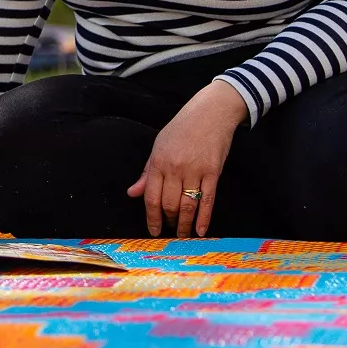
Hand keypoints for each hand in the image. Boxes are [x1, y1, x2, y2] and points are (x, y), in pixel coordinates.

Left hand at [128, 81, 247, 236]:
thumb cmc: (182, 128)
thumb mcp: (159, 145)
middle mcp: (175, 167)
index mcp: (159, 161)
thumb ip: (147, 172)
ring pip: (188, 206)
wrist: (210, 113)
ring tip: (183, 234)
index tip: (153, 230)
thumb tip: (133, 193)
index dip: (151, 217)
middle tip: (170, 231)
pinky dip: (204, 218)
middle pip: (169, 204)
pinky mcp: (213, 172)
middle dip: (169, 221)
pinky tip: (201, 230)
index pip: (151, 197)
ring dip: (185, 224)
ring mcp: (195, 170)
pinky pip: (208, 200)